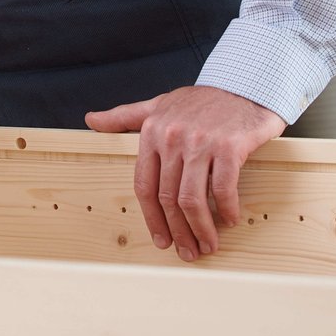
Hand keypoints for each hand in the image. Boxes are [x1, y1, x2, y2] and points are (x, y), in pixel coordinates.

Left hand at [85, 85, 282, 260]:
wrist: (244, 84)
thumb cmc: (201, 100)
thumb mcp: (157, 104)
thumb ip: (125, 116)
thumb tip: (91, 120)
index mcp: (152, 132)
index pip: (144, 185)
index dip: (151, 218)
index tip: (161, 239)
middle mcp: (173, 139)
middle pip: (167, 198)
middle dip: (178, 231)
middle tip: (188, 251)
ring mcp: (201, 143)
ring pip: (192, 199)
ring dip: (201, 229)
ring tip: (208, 244)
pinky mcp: (229, 147)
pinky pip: (223, 188)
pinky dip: (226, 210)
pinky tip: (230, 220)